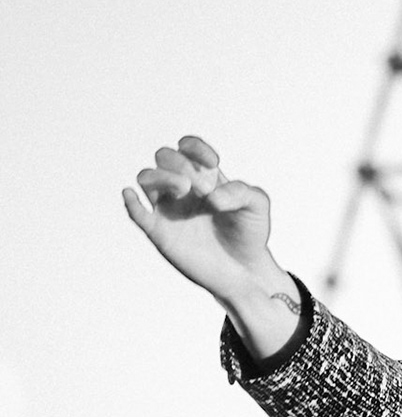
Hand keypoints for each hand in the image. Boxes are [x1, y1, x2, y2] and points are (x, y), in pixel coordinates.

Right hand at [122, 136, 298, 356]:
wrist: (245, 269)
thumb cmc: (249, 233)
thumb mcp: (257, 206)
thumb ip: (241, 191)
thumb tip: (211, 197)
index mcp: (205, 177)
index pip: (187, 147)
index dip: (195, 147)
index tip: (213, 163)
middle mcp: (183, 189)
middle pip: (164, 157)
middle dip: (181, 164)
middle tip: (203, 188)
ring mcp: (169, 209)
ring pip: (146, 178)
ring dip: (162, 177)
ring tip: (184, 189)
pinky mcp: (160, 233)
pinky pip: (137, 214)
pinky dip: (130, 202)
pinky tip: (131, 194)